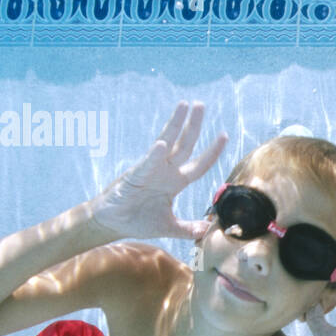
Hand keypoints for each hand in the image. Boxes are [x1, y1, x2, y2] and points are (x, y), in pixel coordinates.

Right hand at [90, 101, 226, 239]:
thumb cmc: (138, 220)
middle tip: (200, 105)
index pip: (199, 165)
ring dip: (175, 124)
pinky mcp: (134, 175)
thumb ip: (188, 228)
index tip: (224, 135)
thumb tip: (207, 230)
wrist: (112, 223)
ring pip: (166, 143)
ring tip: (184, 106)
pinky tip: (162, 144)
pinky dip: (155, 155)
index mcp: (175, 182)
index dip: (211, 152)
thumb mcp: (169, 227)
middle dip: (193, 126)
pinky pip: (147, 163)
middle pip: (184, 145)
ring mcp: (150, 170)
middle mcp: (164, 171)